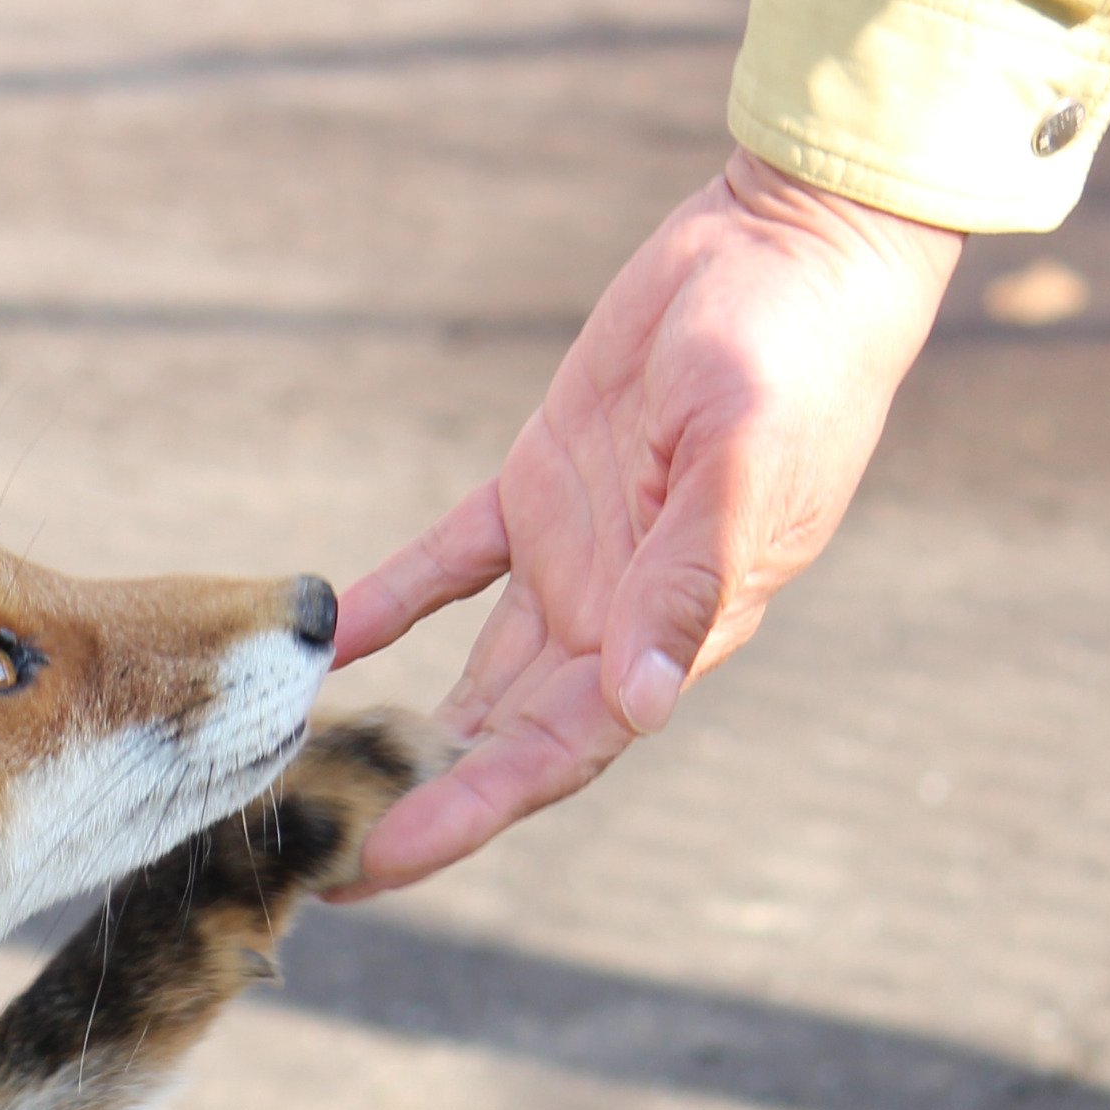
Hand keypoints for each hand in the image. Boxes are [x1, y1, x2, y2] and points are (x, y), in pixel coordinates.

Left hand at [330, 149, 962, 890]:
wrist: (793, 248)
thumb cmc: (792, 359)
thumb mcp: (738, 466)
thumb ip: (686, 585)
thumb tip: (640, 706)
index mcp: (673, 634)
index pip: (558, 752)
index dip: (469, 812)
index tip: (382, 860)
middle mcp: (618, 618)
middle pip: (505, 740)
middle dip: (418, 800)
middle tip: (320, 860)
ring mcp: (579, 559)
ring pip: (479, 676)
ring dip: (403, 730)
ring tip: (316, 783)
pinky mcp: (543, 490)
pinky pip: (452, 567)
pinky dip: (392, 604)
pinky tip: (330, 643)